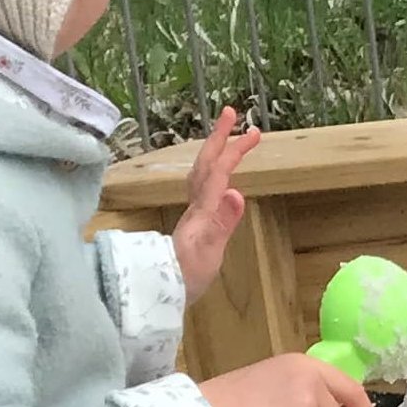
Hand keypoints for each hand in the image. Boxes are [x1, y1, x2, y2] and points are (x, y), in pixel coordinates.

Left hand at [172, 108, 259, 295]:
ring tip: (229, 138)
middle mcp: (196, 206)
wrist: (162, 292)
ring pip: (203, 173)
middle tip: (232, 114)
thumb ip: (221, 222)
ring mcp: (194, 215)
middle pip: (206, 164)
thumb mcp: (208, 251)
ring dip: (216, 152)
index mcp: (202, 210)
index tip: (245, 127)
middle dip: (220, 139)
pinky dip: (214, 173)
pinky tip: (221, 178)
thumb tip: (235, 191)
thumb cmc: (186, 276)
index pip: (216, 171)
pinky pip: (204, 188)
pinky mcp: (195, 224)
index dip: (230, 148)